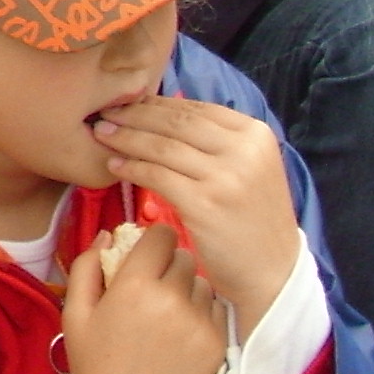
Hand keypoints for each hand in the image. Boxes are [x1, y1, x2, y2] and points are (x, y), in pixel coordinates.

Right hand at [61, 221, 226, 373]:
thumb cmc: (94, 364)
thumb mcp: (75, 312)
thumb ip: (87, 265)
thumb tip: (110, 235)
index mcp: (135, 285)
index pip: (162, 235)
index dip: (153, 240)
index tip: (147, 254)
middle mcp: (172, 298)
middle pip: (184, 256)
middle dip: (168, 265)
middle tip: (153, 288)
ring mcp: (200, 322)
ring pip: (202, 283)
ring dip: (187, 289)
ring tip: (169, 313)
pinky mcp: (218, 344)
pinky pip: (216, 310)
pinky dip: (202, 314)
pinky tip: (182, 333)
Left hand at [90, 98, 302, 323]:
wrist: (272, 270)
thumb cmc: (252, 218)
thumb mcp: (248, 167)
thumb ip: (216, 141)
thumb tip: (160, 114)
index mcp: (255, 134)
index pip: (195, 108)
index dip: (156, 103)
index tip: (128, 102)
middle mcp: (243, 149)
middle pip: (176, 122)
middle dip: (135, 115)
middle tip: (104, 114)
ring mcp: (225, 176)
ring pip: (162, 147)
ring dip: (126, 138)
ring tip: (102, 135)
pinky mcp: (204, 203)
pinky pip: (156, 176)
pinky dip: (131, 167)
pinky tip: (114, 166)